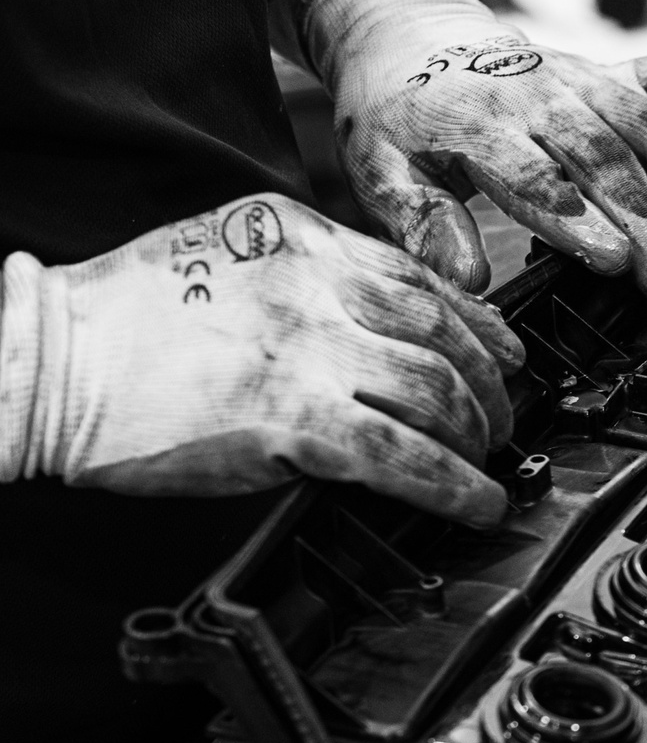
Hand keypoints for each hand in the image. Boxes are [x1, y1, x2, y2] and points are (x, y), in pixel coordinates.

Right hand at [0, 194, 523, 525]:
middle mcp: (314, 286)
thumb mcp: (225, 255)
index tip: (504, 352)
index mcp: (298, 237)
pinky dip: (456, 487)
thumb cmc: (123, 320)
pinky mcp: (294, 422)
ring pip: (437, 393)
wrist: (45, 362)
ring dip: (477, 436)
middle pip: (444, 333)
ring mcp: (308, 354)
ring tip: (484, 461)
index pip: (418, 277)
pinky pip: (405, 457)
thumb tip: (383, 319)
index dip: (478, 324)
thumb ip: (307, 276)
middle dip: (489, 384)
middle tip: (501, 418)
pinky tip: (476, 504)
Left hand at [307, 0, 646, 299]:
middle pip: (605, 158)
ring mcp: (587, 79)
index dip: (577, 218)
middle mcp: (541, 93)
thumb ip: (422, 225)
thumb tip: (466, 277)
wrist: (409, 35)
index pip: (534, 173)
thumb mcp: (380, 171)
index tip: (614, 262)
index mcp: (478, 121)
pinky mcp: (618, 70)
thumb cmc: (399, 115)